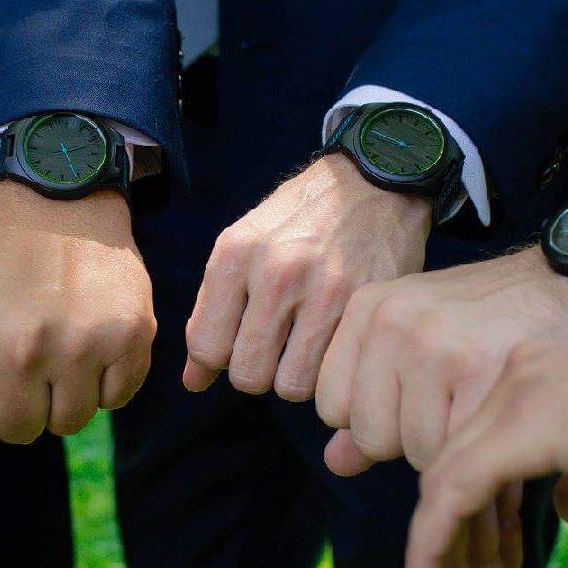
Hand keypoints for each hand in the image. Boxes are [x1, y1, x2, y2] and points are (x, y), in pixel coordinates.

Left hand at [0, 181, 153, 444]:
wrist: (51, 204)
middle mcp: (21, 353)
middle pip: (20, 431)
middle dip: (14, 406)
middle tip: (18, 363)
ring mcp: (79, 347)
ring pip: (70, 422)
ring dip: (60, 398)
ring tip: (53, 352)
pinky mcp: (128, 337)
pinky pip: (116, 398)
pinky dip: (105, 381)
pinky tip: (88, 343)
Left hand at [185, 153, 432, 399]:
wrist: (374, 181)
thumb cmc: (301, 218)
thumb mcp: (244, 247)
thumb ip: (212, 312)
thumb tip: (192, 381)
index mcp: (236, 255)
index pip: (206, 347)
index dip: (220, 357)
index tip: (240, 342)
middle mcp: (276, 273)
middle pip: (248, 375)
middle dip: (260, 371)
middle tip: (277, 348)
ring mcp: (324, 291)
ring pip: (293, 385)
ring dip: (298, 375)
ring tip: (308, 346)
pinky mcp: (366, 307)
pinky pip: (334, 372)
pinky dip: (333, 369)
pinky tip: (337, 341)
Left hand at [316, 246, 567, 474]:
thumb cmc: (497, 317)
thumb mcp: (422, 339)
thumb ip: (373, 399)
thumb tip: (336, 462)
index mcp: (370, 306)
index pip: (333, 407)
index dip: (380, 417)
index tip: (424, 393)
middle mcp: (394, 319)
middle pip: (372, 435)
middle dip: (417, 436)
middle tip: (464, 397)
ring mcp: (434, 343)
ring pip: (416, 450)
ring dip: (456, 446)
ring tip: (489, 401)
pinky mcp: (479, 370)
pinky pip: (457, 451)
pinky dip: (483, 451)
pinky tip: (507, 417)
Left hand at [405, 328, 567, 567]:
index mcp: (546, 366)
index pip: (484, 445)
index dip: (477, 515)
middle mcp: (520, 369)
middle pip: (457, 464)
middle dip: (452, 541)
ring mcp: (516, 391)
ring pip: (446, 482)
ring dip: (440, 553)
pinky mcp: (520, 425)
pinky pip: (450, 493)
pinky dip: (432, 544)